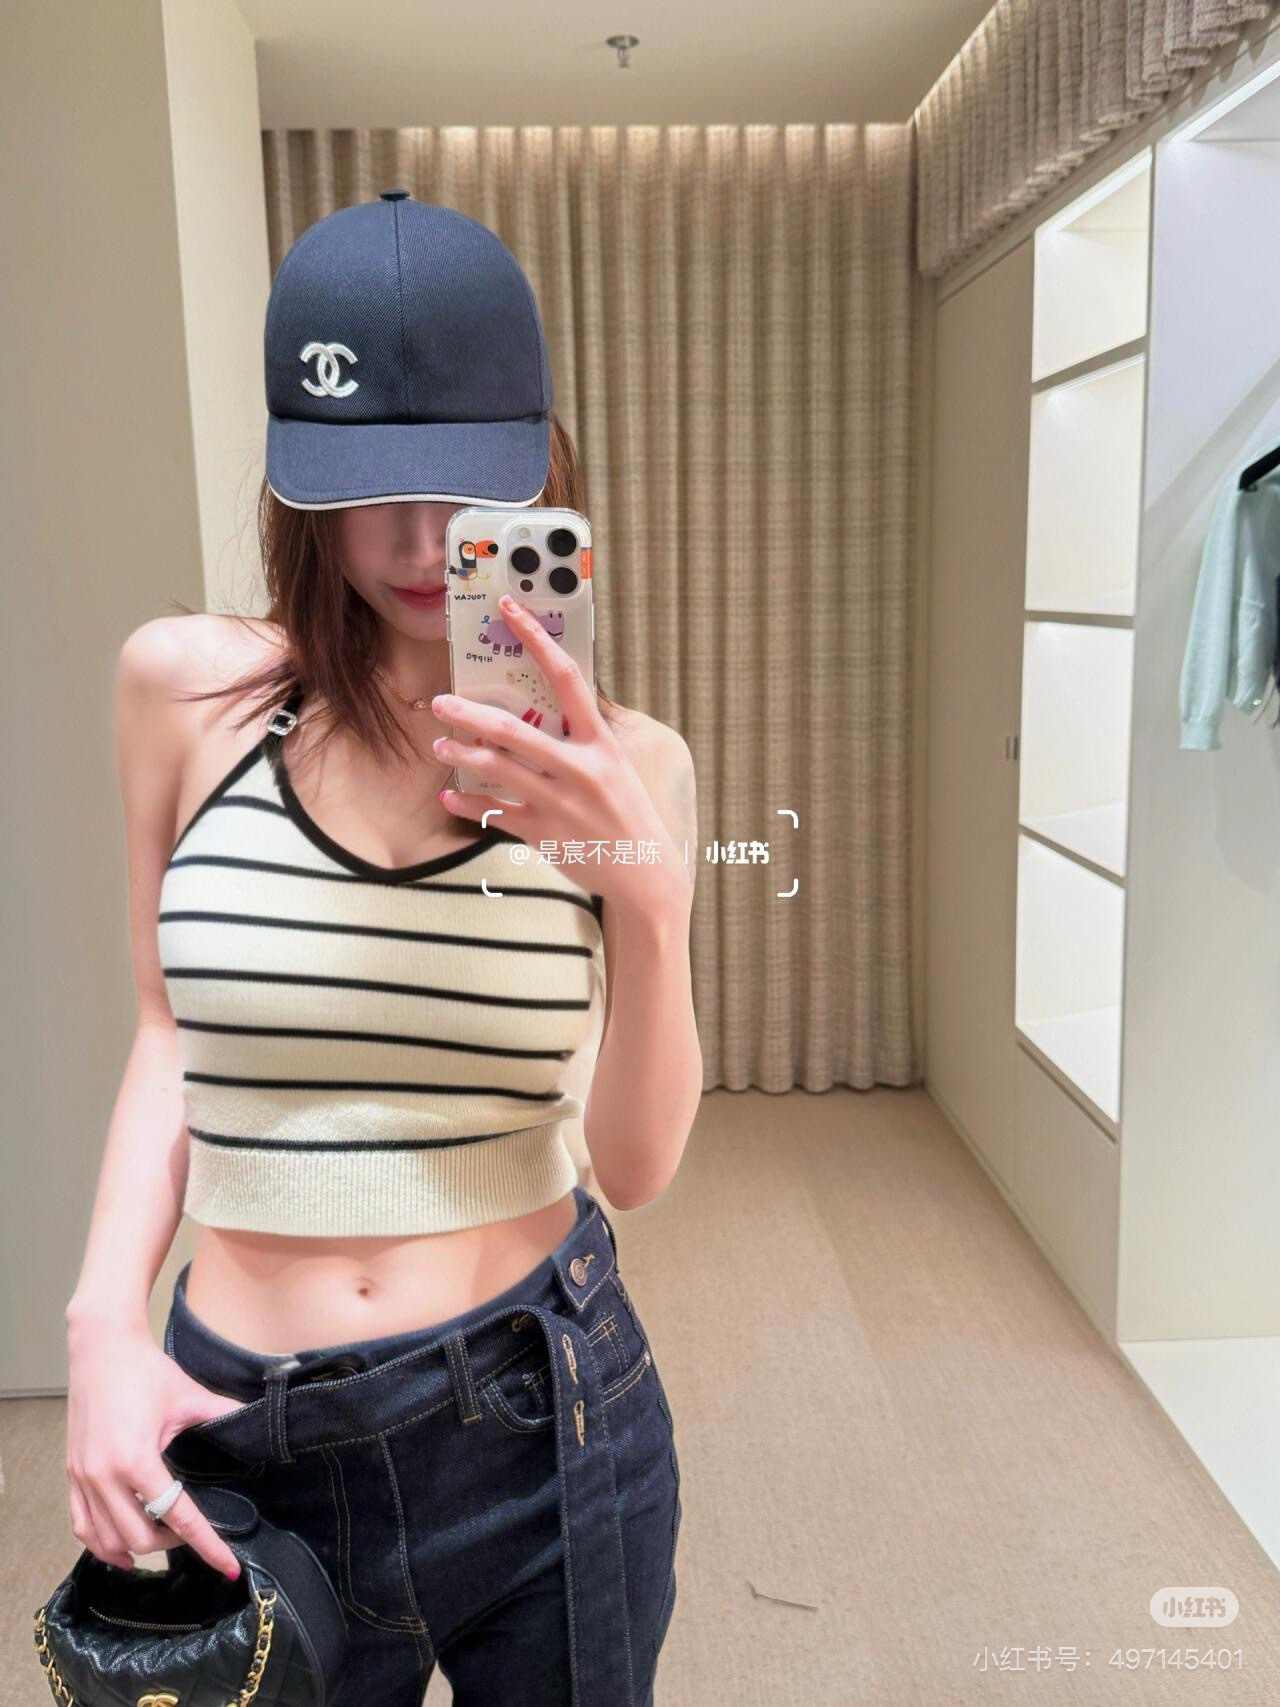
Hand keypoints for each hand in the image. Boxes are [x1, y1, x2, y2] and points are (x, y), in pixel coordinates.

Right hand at [65, 1319, 245, 1578]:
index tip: (227, 1566)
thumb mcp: (190, 1396)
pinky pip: (81, 1525)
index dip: (206, 1545)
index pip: (177, 1517)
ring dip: (135, 1549)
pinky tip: (120, 1547)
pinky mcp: (72, 1474)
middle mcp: (105, 1476)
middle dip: (172, 1544)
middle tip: (195, 1537)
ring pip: (105, 1540)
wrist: (102, 1348)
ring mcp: (84, 1478)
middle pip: (140, 1537)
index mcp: (137, 1461)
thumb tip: (259, 1422)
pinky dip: (100, 1543)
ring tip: (162, 1544)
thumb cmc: (144, 1370)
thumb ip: (224, 1414)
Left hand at [432, 592, 688, 919]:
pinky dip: (467, 803)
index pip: (566, 677)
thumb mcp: (616, 765)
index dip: (536, 638)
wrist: (646, 873)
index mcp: (601, 741)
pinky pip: (493, 812)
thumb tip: (549, 707)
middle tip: (441, 703)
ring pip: (495, 769)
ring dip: (460, 755)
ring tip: (440, 746)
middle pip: (513, 730)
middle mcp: (579, 767)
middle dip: (468, 714)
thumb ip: (584, 737)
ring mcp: (559, 802)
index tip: (510, 609)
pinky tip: (450, 795)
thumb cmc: (627, 813)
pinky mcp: (543, 833)